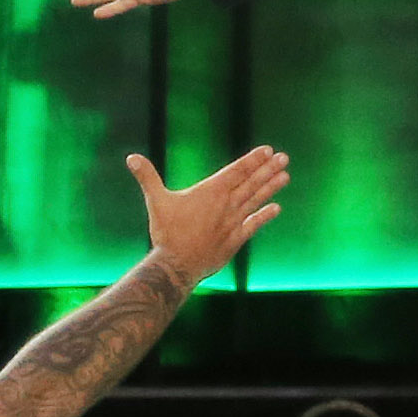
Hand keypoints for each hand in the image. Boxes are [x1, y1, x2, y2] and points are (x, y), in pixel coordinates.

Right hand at [130, 146, 288, 284]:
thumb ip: (147, 177)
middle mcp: (226, 205)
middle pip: (251, 183)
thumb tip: (131, 157)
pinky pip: (253, 225)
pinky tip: (277, 208)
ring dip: (271, 187)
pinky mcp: (234, 240)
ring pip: (255, 200)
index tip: (268, 150)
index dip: (252, 160)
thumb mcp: (156, 201)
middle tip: (283, 157)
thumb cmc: (166, 233)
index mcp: (210, 192)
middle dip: (267, 169)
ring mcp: (232, 223)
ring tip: (286, 175)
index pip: (236, 171)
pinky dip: (264, 216)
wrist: (177, 265)